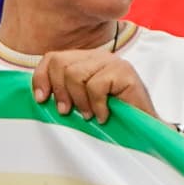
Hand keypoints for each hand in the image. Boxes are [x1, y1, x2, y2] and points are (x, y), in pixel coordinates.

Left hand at [29, 46, 155, 123]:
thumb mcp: (79, 103)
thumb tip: (39, 95)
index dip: (41, 78)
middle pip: (60, 63)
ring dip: (80, 101)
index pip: (52, 58)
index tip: (41, 100)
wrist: (144, 128)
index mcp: (84, 61)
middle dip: (60, 91)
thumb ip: (63, 93)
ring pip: (75, 74)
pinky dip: (97, 106)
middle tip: (68, 112)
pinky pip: (95, 86)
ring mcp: (111, 62)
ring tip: (90, 115)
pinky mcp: (124, 71)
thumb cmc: (110, 117)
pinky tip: (104, 115)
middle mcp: (96, 56)